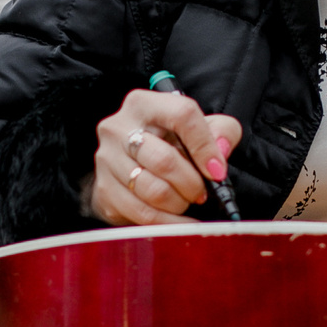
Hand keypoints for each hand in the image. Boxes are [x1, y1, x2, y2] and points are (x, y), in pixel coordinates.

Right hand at [88, 88, 243, 225]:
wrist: (132, 163)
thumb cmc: (171, 142)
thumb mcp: (201, 127)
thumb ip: (223, 131)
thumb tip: (221, 152)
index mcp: (144, 104)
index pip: (182, 115)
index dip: (205, 146)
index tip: (217, 171)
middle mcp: (118, 127)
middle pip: (164, 160)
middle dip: (191, 183)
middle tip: (202, 193)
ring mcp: (107, 159)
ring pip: (152, 190)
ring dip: (179, 203)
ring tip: (186, 202)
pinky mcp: (103, 189)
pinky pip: (141, 213)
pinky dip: (168, 222)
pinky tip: (179, 221)